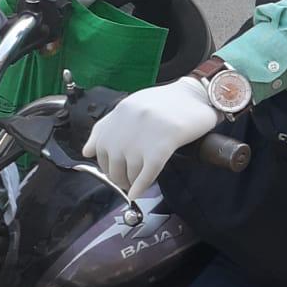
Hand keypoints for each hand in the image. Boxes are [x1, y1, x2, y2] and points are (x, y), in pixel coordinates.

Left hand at [83, 77, 218, 200]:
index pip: (100, 149)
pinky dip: (141, 186)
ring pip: (129, 172)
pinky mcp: (162, 145)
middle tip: (127, 181)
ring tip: (137, 184)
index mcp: (119, 113)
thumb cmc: (169, 101)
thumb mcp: (134, 105)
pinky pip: (147, 173)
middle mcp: (127, 125)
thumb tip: (88, 150)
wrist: (198, 94)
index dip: (107, 165)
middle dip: (119, 177)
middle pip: (113, 165)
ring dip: (131, 183)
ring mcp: (144, 136)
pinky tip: (139, 193)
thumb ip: (108, 126)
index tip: (114, 170)